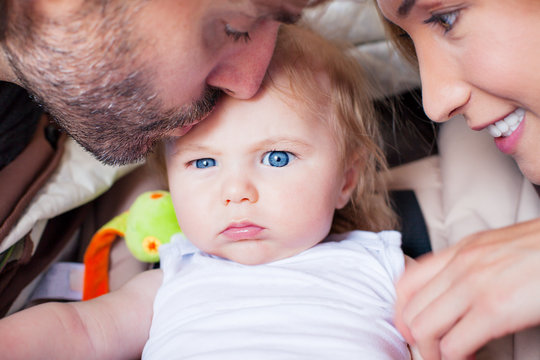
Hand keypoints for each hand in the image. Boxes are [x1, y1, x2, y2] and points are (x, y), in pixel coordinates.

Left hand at [395, 218, 539, 359]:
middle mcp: (460, 265)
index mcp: (460, 251)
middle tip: (429, 351)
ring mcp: (474, 285)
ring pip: (424, 329)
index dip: (402, 312)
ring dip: (431, 352)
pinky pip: (454, 345)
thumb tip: (453, 298)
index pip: (406, 282)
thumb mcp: (496, 249)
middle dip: (415, 338)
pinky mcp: (495, 308)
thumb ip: (469, 267)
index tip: (412, 329)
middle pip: (410, 310)